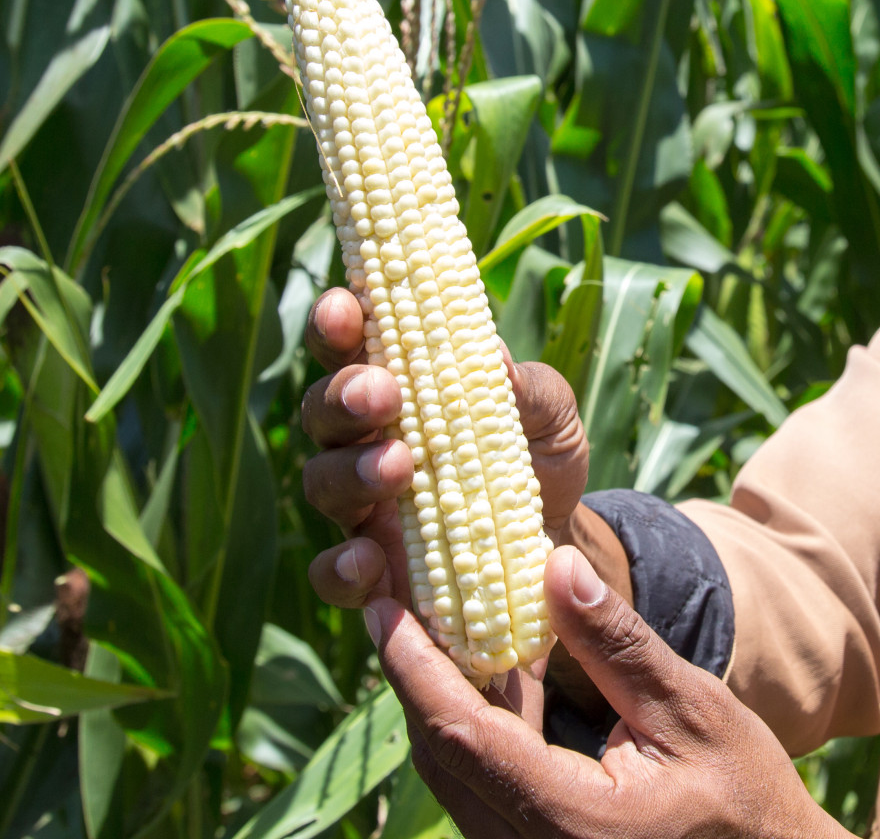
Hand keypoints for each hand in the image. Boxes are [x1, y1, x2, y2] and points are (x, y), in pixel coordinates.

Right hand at [298, 287, 593, 611]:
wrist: (559, 545)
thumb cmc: (540, 459)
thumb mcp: (552, 416)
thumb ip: (526, 386)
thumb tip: (493, 356)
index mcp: (400, 384)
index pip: (350, 342)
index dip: (338, 320)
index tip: (348, 307)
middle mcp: (366, 439)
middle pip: (322, 409)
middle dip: (344, 395)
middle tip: (384, 394)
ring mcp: (362, 506)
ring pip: (320, 481)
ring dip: (349, 470)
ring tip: (399, 468)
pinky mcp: (373, 570)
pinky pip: (330, 573)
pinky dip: (341, 566)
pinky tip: (370, 561)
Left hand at [367, 545, 847, 838]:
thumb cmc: (746, 798)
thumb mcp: (691, 709)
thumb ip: (615, 643)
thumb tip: (553, 564)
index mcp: (571, 822)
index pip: (462, 736)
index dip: (413, 667)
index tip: (382, 606)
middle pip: (441, 758)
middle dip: (415, 677)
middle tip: (398, 599)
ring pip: (454, 778)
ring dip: (443, 704)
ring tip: (434, 623)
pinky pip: (481, 793)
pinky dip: (476, 735)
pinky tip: (491, 680)